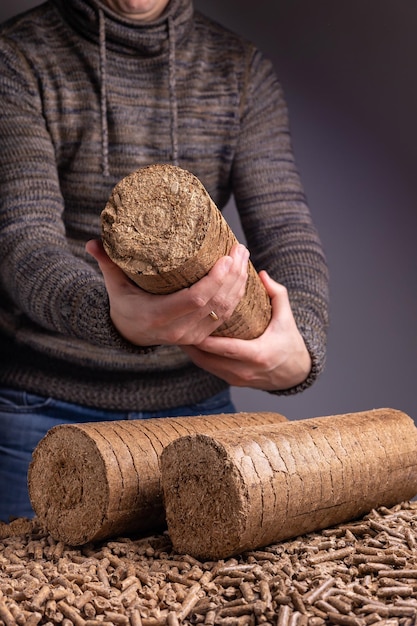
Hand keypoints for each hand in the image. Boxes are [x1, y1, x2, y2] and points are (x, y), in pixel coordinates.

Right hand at [85, 239, 249, 345]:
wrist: (130, 334)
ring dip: (239, 284)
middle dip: (233, 275)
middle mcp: (178, 330)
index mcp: (158, 316)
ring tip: (243, 257)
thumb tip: (92, 242)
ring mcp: (192, 336)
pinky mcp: (201, 336)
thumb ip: (107, 263)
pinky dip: (236, 297)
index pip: (196, 299)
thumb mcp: (114, 285)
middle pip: (215, 303)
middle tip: (239, 248)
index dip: (215, 280)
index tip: (226, 258)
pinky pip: (225, 317)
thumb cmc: (124, 304)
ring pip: (224, 310)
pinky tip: (241, 277)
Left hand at [182, 271, 311, 390]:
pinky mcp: (232, 382)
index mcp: (259, 355)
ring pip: (205, 366)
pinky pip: (209, 369)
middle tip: (176, 324)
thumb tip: (261, 273)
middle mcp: (245, 371)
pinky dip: (198, 356)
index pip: (227, 347)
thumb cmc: (290, 342)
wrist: (295, 373)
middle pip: (210, 358)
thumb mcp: (287, 317)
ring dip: (191, 349)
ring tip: (177, 330)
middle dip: (191, 342)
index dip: (208, 338)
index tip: (192, 324)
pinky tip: (188, 341)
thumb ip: (277, 294)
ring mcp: (237, 379)